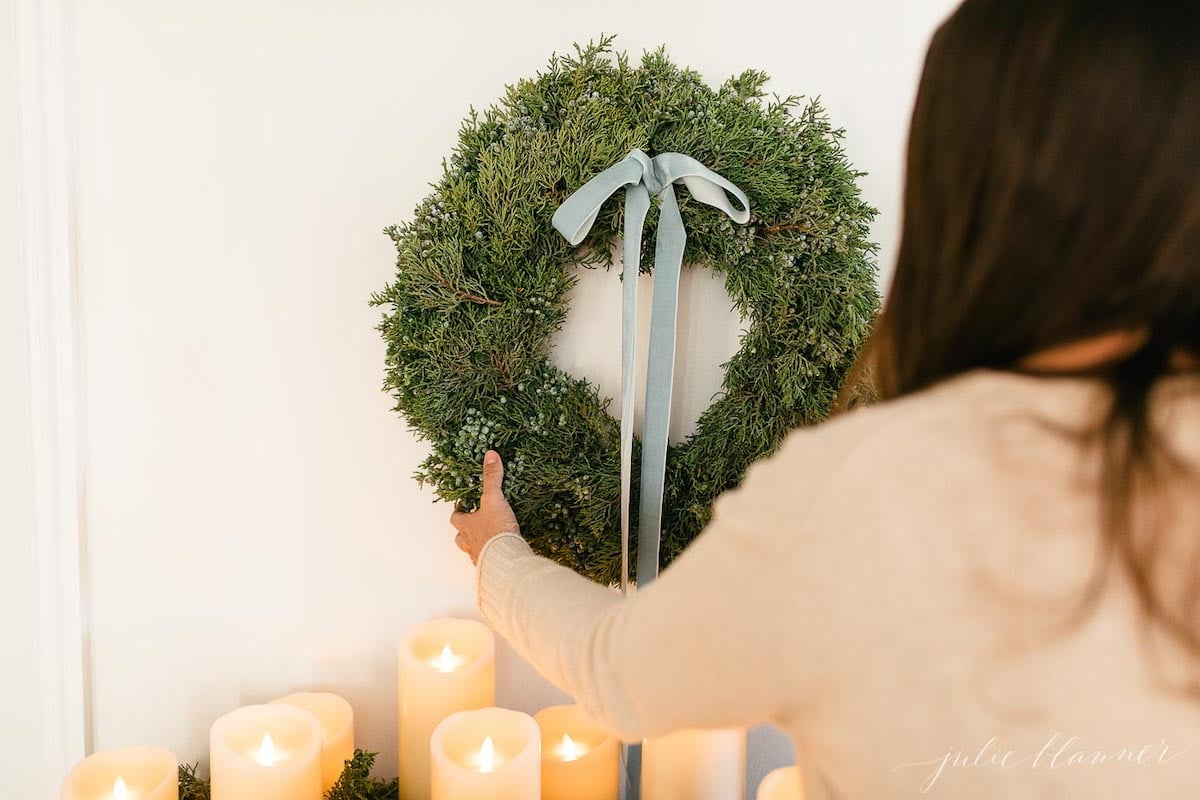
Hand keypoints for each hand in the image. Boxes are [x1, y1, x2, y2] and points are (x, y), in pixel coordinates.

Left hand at [450, 450, 520, 564]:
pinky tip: (500, 553)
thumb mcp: (494, 499)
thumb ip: (492, 478)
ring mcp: (479, 557)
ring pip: (472, 551)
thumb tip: (490, 455)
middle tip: (474, 524)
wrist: (506, 560)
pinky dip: (491, 556)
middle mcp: (468, 543)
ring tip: (487, 540)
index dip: (458, 511)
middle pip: (460, 538)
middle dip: (465, 531)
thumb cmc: (495, 529)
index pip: (455, 517)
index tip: (463, 505)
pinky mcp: (491, 567)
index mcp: (465, 526)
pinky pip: (488, 562)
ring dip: (477, 545)